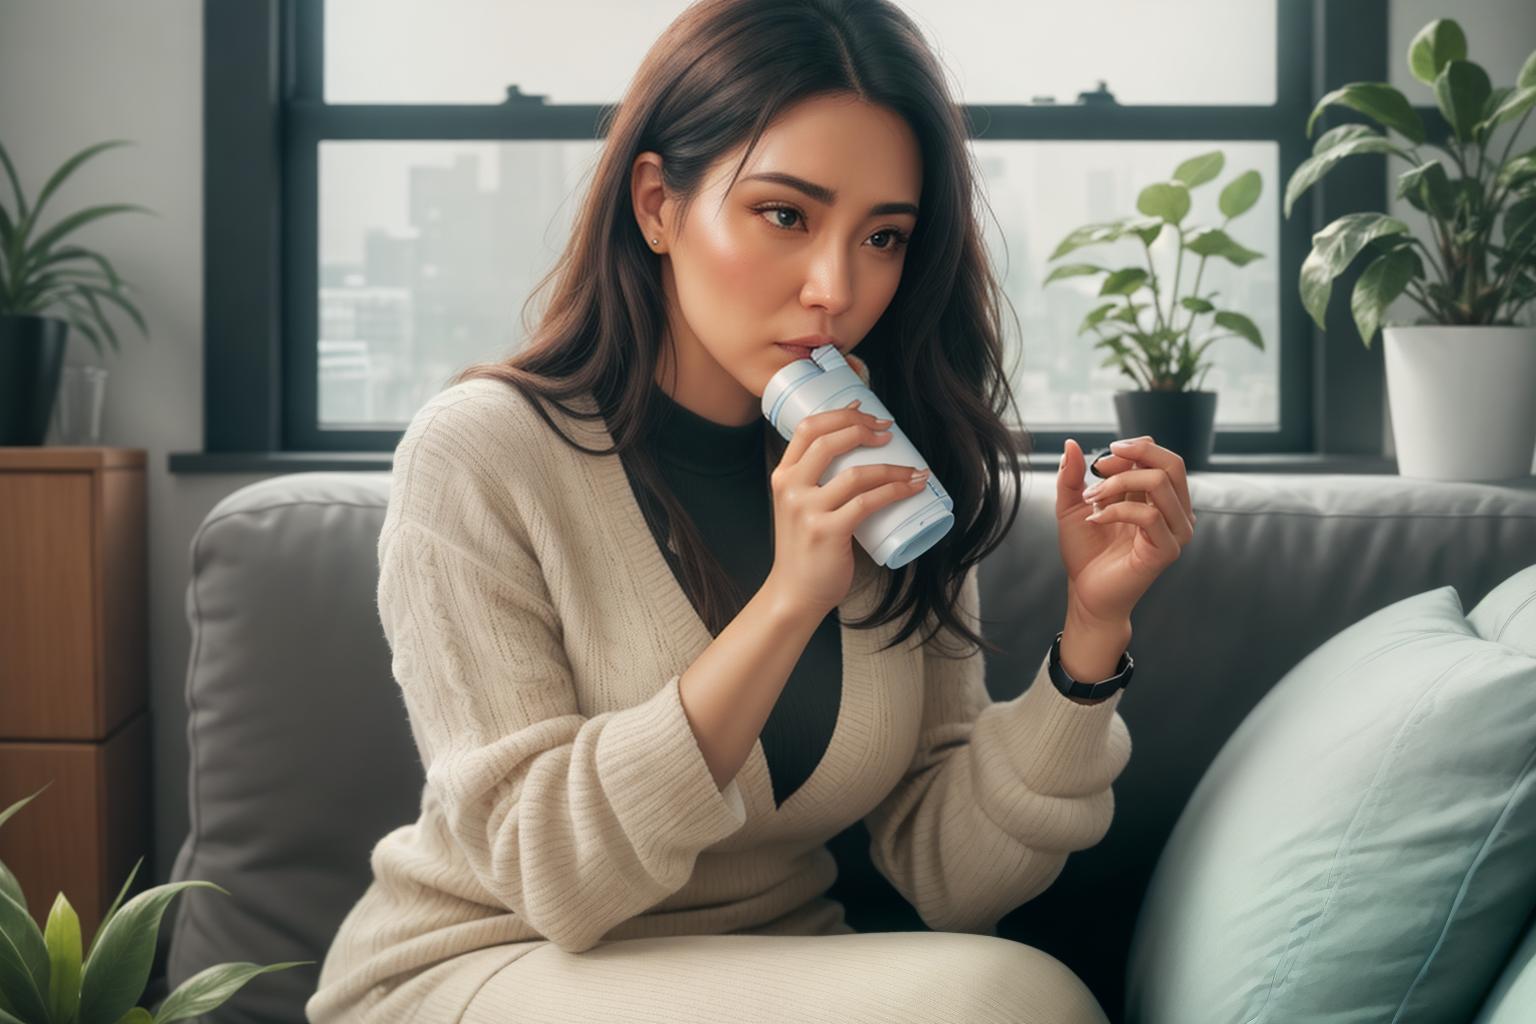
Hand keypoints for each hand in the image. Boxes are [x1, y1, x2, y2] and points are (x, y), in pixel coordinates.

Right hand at [766, 400, 928, 616]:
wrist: (794, 592)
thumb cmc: (805, 549)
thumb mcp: (798, 507)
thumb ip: (815, 483)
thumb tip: (857, 456)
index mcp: (782, 476)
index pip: (808, 429)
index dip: (839, 413)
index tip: (864, 408)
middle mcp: (790, 488)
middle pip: (829, 439)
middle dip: (864, 428)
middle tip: (889, 432)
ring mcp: (808, 510)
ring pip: (856, 473)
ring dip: (892, 467)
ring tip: (913, 468)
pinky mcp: (828, 532)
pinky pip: (868, 502)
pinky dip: (896, 490)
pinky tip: (913, 487)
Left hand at [1055, 435, 1196, 624]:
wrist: (1085, 592)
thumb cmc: (1085, 551)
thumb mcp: (1072, 505)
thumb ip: (1071, 475)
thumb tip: (1070, 443)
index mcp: (1158, 497)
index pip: (1161, 457)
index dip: (1132, 450)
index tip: (1099, 465)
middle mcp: (1173, 511)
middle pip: (1172, 463)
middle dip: (1133, 456)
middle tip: (1100, 469)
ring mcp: (1175, 531)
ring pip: (1159, 483)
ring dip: (1117, 484)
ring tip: (1092, 501)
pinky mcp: (1167, 550)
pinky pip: (1149, 515)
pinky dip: (1116, 511)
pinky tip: (1096, 520)